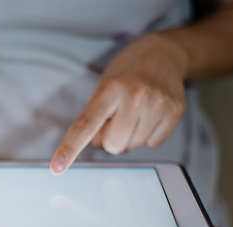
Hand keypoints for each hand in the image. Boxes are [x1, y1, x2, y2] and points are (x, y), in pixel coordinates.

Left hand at [50, 34, 187, 174]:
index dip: (70, 148)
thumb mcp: (103, 87)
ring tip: (135, 112)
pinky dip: (148, 135)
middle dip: (111, 138)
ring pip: (132, 147)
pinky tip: (150, 114)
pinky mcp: (176, 111)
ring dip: (129, 136)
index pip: (85, 125)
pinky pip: (153, 144)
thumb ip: (96, 117)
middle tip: (117, 117)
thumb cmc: (127, 73)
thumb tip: (98, 145)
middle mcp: (135, 95)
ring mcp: (158, 103)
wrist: (164, 53)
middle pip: (112, 145)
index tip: (57, 168)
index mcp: (110, 89)